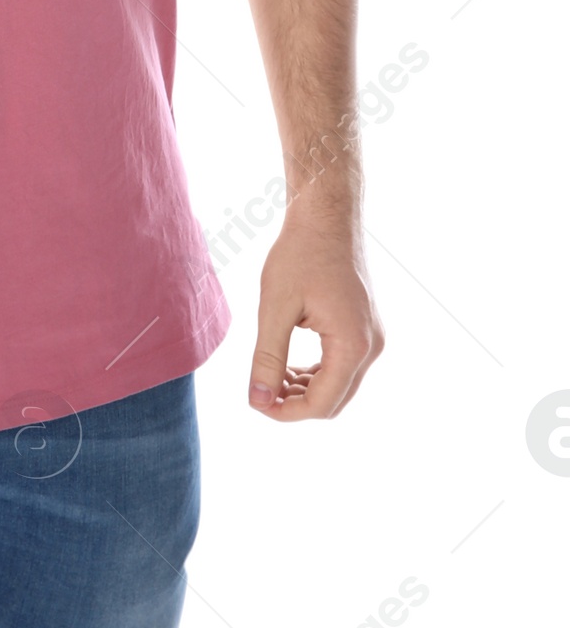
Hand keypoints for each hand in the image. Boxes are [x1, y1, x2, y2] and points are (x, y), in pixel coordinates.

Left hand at [248, 200, 384, 419]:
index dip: (286, 412)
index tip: (255, 403)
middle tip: (259, 393)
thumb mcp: (276, 306)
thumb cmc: (299, 253)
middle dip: (296, 404)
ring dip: (305, 389)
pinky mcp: (366, 327)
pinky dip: (317, 372)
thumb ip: (268, 357)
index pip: (322, 404)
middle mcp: (371, 347)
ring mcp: (373, 337)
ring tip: (269, 378)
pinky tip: (288, 364)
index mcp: (353, 345)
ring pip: (340, 385)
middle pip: (334, 400)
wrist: (326, 215)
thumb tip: (258, 400)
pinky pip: (344, 365)